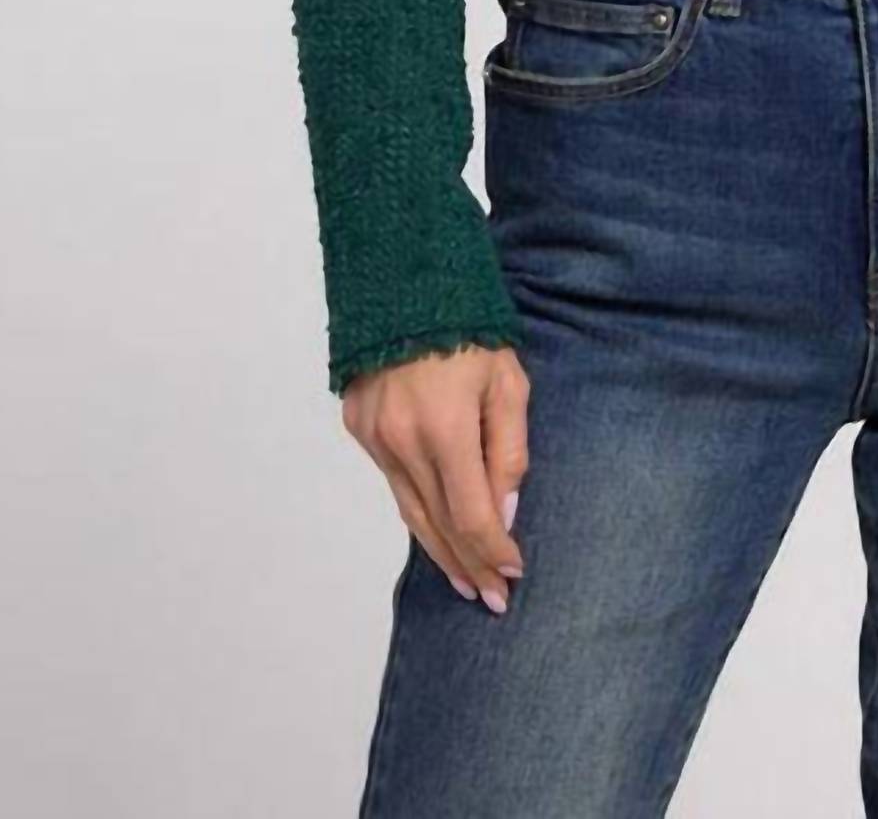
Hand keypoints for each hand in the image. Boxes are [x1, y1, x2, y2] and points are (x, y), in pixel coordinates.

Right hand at [341, 343, 529, 613]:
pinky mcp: (359, 427)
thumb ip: (509, 450)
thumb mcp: (508, 383)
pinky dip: (417, 509)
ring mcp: (375, 436)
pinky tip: (435, 530)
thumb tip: (505, 513)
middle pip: (438, 524)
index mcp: (445, 427)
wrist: (406, 281)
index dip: (493, 550)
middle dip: (468, 565)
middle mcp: (402, 440)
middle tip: (492, 599)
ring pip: (410, 510)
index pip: (471, 514)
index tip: (513, 574)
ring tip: (464, 581)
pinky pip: (394, 481)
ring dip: (439, 550)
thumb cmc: (472, 327)